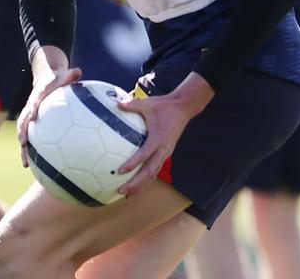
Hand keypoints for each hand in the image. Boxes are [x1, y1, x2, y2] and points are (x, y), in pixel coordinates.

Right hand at [18, 54, 80, 166]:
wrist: (45, 79)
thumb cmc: (57, 79)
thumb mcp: (64, 75)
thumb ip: (70, 75)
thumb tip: (78, 71)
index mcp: (37, 97)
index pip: (32, 104)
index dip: (31, 110)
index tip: (32, 118)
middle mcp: (30, 109)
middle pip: (23, 124)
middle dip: (22, 135)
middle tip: (24, 147)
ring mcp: (30, 118)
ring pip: (24, 135)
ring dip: (23, 150)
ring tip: (26, 165)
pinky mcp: (34, 125)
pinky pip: (32, 139)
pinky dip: (32, 152)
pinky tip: (39, 167)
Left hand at [114, 73, 212, 196]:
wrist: (183, 109)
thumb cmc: (163, 106)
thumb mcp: (147, 104)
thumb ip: (132, 105)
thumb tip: (116, 104)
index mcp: (158, 138)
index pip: (144, 154)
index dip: (133, 163)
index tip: (121, 171)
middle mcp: (163, 149)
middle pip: (149, 171)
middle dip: (136, 183)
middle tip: (121, 191)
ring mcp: (165, 153)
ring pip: (153, 174)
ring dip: (141, 186)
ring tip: (128, 196)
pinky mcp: (165, 153)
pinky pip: (155, 169)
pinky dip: (146, 180)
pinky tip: (137, 187)